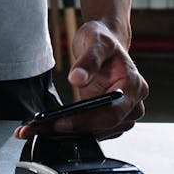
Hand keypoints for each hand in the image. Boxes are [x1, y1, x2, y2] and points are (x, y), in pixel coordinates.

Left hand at [14, 20, 147, 140]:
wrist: (103, 42)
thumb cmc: (103, 40)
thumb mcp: (95, 42)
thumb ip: (88, 60)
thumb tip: (77, 78)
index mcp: (134, 86)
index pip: (112, 113)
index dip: (87, 121)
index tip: (61, 122)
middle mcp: (132, 104)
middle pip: (104, 127)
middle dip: (73, 130)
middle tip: (41, 128)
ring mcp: (122, 114)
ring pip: (97, 132)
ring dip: (69, 133)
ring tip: (39, 128)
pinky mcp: (109, 118)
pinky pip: (92, 129)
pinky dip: (72, 129)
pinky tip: (50, 125)